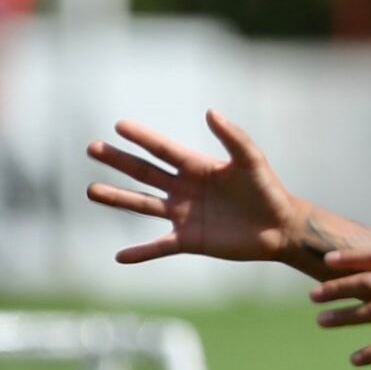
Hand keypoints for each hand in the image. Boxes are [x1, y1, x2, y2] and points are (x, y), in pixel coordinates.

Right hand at [84, 113, 304, 265]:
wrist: (279, 227)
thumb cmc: (267, 190)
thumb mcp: (251, 159)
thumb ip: (232, 136)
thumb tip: (210, 112)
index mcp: (196, 166)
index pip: (162, 149)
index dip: (142, 137)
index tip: (119, 126)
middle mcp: (184, 189)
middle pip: (144, 173)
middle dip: (118, 161)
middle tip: (92, 148)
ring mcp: (183, 215)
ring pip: (142, 205)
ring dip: (116, 199)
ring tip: (91, 190)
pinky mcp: (188, 240)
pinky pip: (159, 247)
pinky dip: (140, 253)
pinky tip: (120, 257)